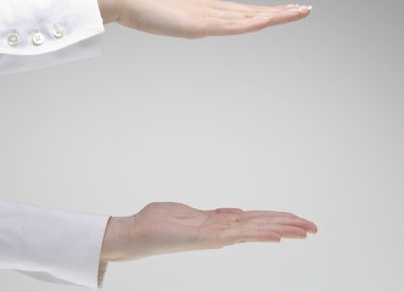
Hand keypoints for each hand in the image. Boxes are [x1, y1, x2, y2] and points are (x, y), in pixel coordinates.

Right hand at [92, 0, 311, 37]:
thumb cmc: (142, 8)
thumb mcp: (169, 19)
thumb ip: (182, 22)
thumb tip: (190, 26)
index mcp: (205, 8)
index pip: (242, 11)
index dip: (265, 10)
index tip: (284, 9)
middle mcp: (211, 8)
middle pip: (252, 10)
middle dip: (280, 10)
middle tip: (306, 8)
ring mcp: (205, 14)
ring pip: (247, 15)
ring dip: (275, 13)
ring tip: (300, 11)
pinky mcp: (197, 23)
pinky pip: (229, 25)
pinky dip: (251, 23)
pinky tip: (268, 21)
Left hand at [100, 201, 316, 261]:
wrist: (135, 233)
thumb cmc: (158, 221)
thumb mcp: (190, 212)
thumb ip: (214, 214)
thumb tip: (235, 212)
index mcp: (218, 223)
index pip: (254, 220)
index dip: (276, 219)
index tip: (298, 220)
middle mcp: (220, 231)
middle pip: (260, 225)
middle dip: (288, 225)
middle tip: (315, 227)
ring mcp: (215, 235)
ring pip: (255, 230)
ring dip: (282, 229)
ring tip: (306, 230)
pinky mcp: (206, 238)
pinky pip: (237, 235)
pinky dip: (259, 235)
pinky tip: (277, 235)